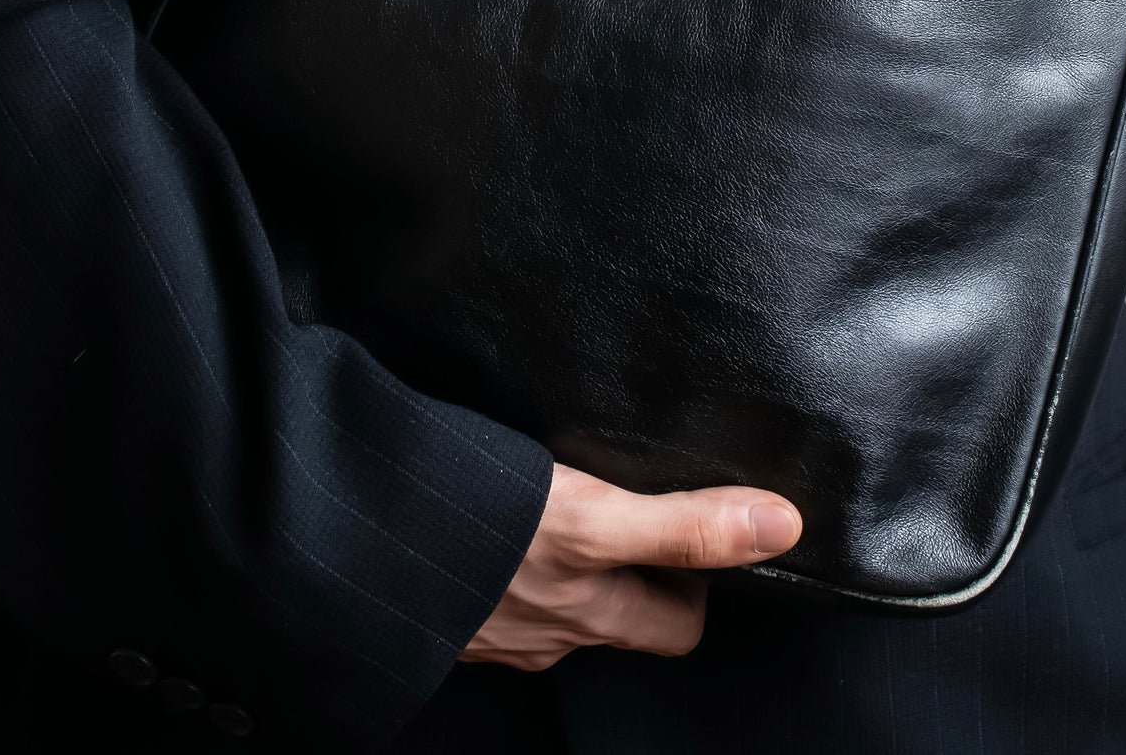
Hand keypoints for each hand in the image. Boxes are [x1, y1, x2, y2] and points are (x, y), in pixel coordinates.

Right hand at [460, 461, 802, 671]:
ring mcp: (493, 622)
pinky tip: (504, 509)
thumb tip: (782, 525)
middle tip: (647, 494)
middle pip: (623, 612)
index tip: (703, 517)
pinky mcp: (446, 595)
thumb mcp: (590, 520)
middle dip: (644, 566)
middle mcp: (548, 633)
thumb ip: (681, 527)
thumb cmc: (472, 535)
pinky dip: (518, 552)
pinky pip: (504, 583)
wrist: (343, 539)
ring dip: (579, 558)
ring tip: (577, 492)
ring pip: (563, 600)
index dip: (703, 578)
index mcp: (589, 617)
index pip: (678, 624)